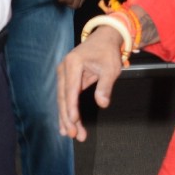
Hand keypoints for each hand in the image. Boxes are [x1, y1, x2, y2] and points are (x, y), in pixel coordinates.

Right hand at [57, 27, 123, 141]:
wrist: (104, 39)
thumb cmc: (108, 53)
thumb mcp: (111, 68)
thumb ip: (105, 86)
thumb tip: (103, 103)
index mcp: (73, 63)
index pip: (70, 89)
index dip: (71, 107)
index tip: (73, 121)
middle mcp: (63, 68)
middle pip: (63, 97)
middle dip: (67, 117)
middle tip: (73, 134)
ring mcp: (63, 74)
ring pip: (63, 100)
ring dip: (66, 117)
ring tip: (71, 134)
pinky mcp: (66, 79)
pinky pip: (66, 97)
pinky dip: (67, 111)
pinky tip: (67, 125)